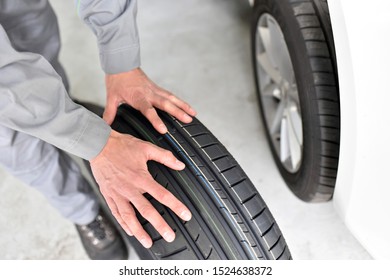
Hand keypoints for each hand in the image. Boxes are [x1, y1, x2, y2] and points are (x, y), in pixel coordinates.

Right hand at [89, 130, 191, 247]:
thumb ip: (165, 157)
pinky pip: (116, 213)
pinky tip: (131, 232)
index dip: (175, 206)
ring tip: (148, 242)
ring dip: (139, 231)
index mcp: (141, 177)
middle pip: (147, 211)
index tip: (185, 215)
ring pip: (129, 217)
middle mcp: (130, 189)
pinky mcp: (108, 195)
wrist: (98, 145)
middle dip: (160, 225)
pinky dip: (124, 224)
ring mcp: (118, 194)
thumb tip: (180, 165)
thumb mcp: (146, 148)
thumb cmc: (121, 146)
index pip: (162, 195)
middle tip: (169, 236)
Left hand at [104, 67, 195, 132]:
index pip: (148, 110)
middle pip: (166, 104)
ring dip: (183, 106)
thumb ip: (110, 112)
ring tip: (193, 115)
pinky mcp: (157, 88)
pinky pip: (171, 95)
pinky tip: (187, 107)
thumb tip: (104, 126)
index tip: (164, 130)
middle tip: (187, 120)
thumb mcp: (111, 97)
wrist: (121, 63)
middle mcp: (149, 93)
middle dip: (177, 112)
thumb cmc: (117, 79)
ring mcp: (155, 90)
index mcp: (138, 97)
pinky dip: (180, 101)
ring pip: (172, 98)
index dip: (156, 120)